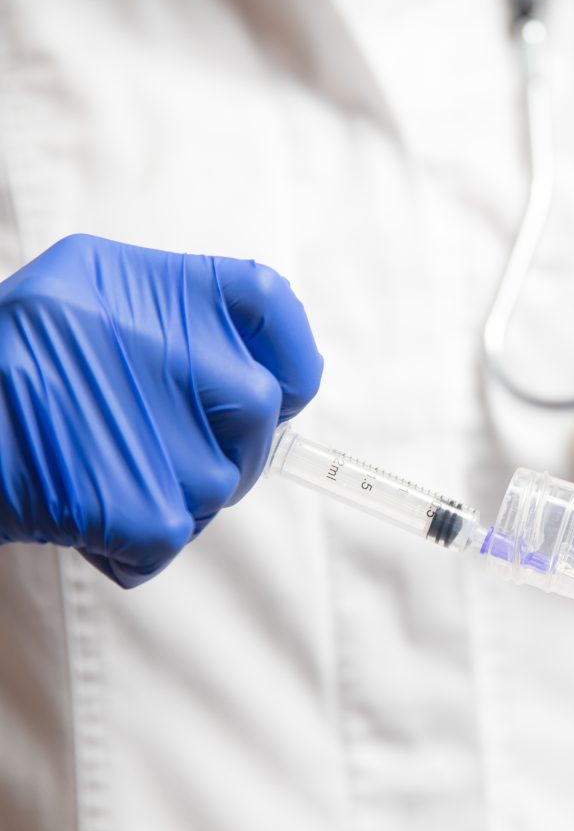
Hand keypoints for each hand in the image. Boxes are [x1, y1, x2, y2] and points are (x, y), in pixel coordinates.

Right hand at [0, 234, 321, 586]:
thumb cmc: (6, 359)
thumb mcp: (83, 290)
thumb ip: (177, 313)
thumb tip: (265, 372)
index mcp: (172, 291)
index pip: (276, 306)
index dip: (288, 356)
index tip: (279, 386)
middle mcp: (193, 359)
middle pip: (261, 414)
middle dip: (223, 440)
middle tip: (149, 441)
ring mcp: (181, 442)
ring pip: (220, 484)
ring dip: (169, 489)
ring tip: (94, 465)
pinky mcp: (155, 514)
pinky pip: (173, 538)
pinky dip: (131, 540)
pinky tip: (79, 507)